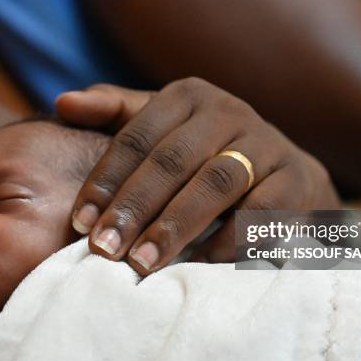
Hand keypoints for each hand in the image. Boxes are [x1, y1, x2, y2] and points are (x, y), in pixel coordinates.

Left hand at [56, 78, 338, 274]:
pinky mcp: (296, 178)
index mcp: (189, 96)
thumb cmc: (210, 153)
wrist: (287, 170)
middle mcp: (229, 111)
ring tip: (142, 263)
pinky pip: (261, 209)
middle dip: (135, 207)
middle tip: (104, 251)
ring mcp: (267, 143)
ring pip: (217, 181)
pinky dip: (229, 238)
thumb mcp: (166, 127)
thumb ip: (118, 115)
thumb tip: (63, 105)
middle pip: (173, 160)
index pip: (137, 137)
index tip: (80, 224)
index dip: (106, 181)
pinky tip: (199, 263)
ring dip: (177, 225)